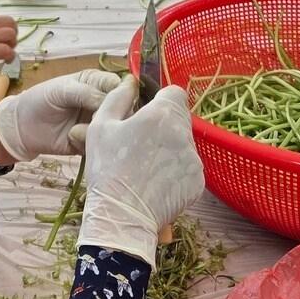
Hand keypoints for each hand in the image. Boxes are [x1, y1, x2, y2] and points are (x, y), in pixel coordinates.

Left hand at [0, 69, 122, 161]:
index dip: (123, 94)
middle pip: (124, 110)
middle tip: (96, 119)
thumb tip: (111, 100)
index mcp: (96, 83)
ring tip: (77, 129)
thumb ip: (86, 93)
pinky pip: (102, 146)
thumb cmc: (40, 100)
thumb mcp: (61, 90)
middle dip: (114, 116)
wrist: (21, 127)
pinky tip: (73, 138)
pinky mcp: (92, 143)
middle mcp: (101, 103)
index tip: (116, 103)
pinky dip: (90, 143)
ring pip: (116, 130)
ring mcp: (98, 124)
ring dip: (100, 131)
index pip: (120, 86)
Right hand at [76, 80, 204, 265]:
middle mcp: (183, 134)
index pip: (175, 92)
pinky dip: (176, 171)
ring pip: (185, 143)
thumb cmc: (107, 169)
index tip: (147, 113)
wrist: (121, 217)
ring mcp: (194, 160)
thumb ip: (118, 97)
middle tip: (141, 143)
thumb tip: (130, 81)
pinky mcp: (198, 183)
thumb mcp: (101, 127)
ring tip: (146, 167)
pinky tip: (156, 182)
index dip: (161, 99)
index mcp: (161, 115)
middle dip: (164, 125)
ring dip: (171, 148)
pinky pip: (189, 167)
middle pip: (180, 118)